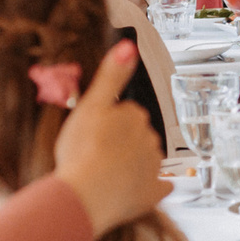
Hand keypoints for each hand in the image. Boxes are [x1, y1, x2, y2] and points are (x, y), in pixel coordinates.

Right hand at [48, 43, 168, 236]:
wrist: (85, 193)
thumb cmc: (82, 151)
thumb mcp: (91, 105)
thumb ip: (111, 76)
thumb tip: (128, 46)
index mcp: (134, 116)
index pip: (125, 113)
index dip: (108, 123)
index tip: (95, 131)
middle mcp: (150, 139)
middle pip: (136, 136)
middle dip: (120, 142)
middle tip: (95, 153)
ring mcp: (154, 167)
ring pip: (144, 160)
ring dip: (129, 164)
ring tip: (103, 174)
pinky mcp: (154, 192)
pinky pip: (157, 188)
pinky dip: (149, 188)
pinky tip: (134, 190)